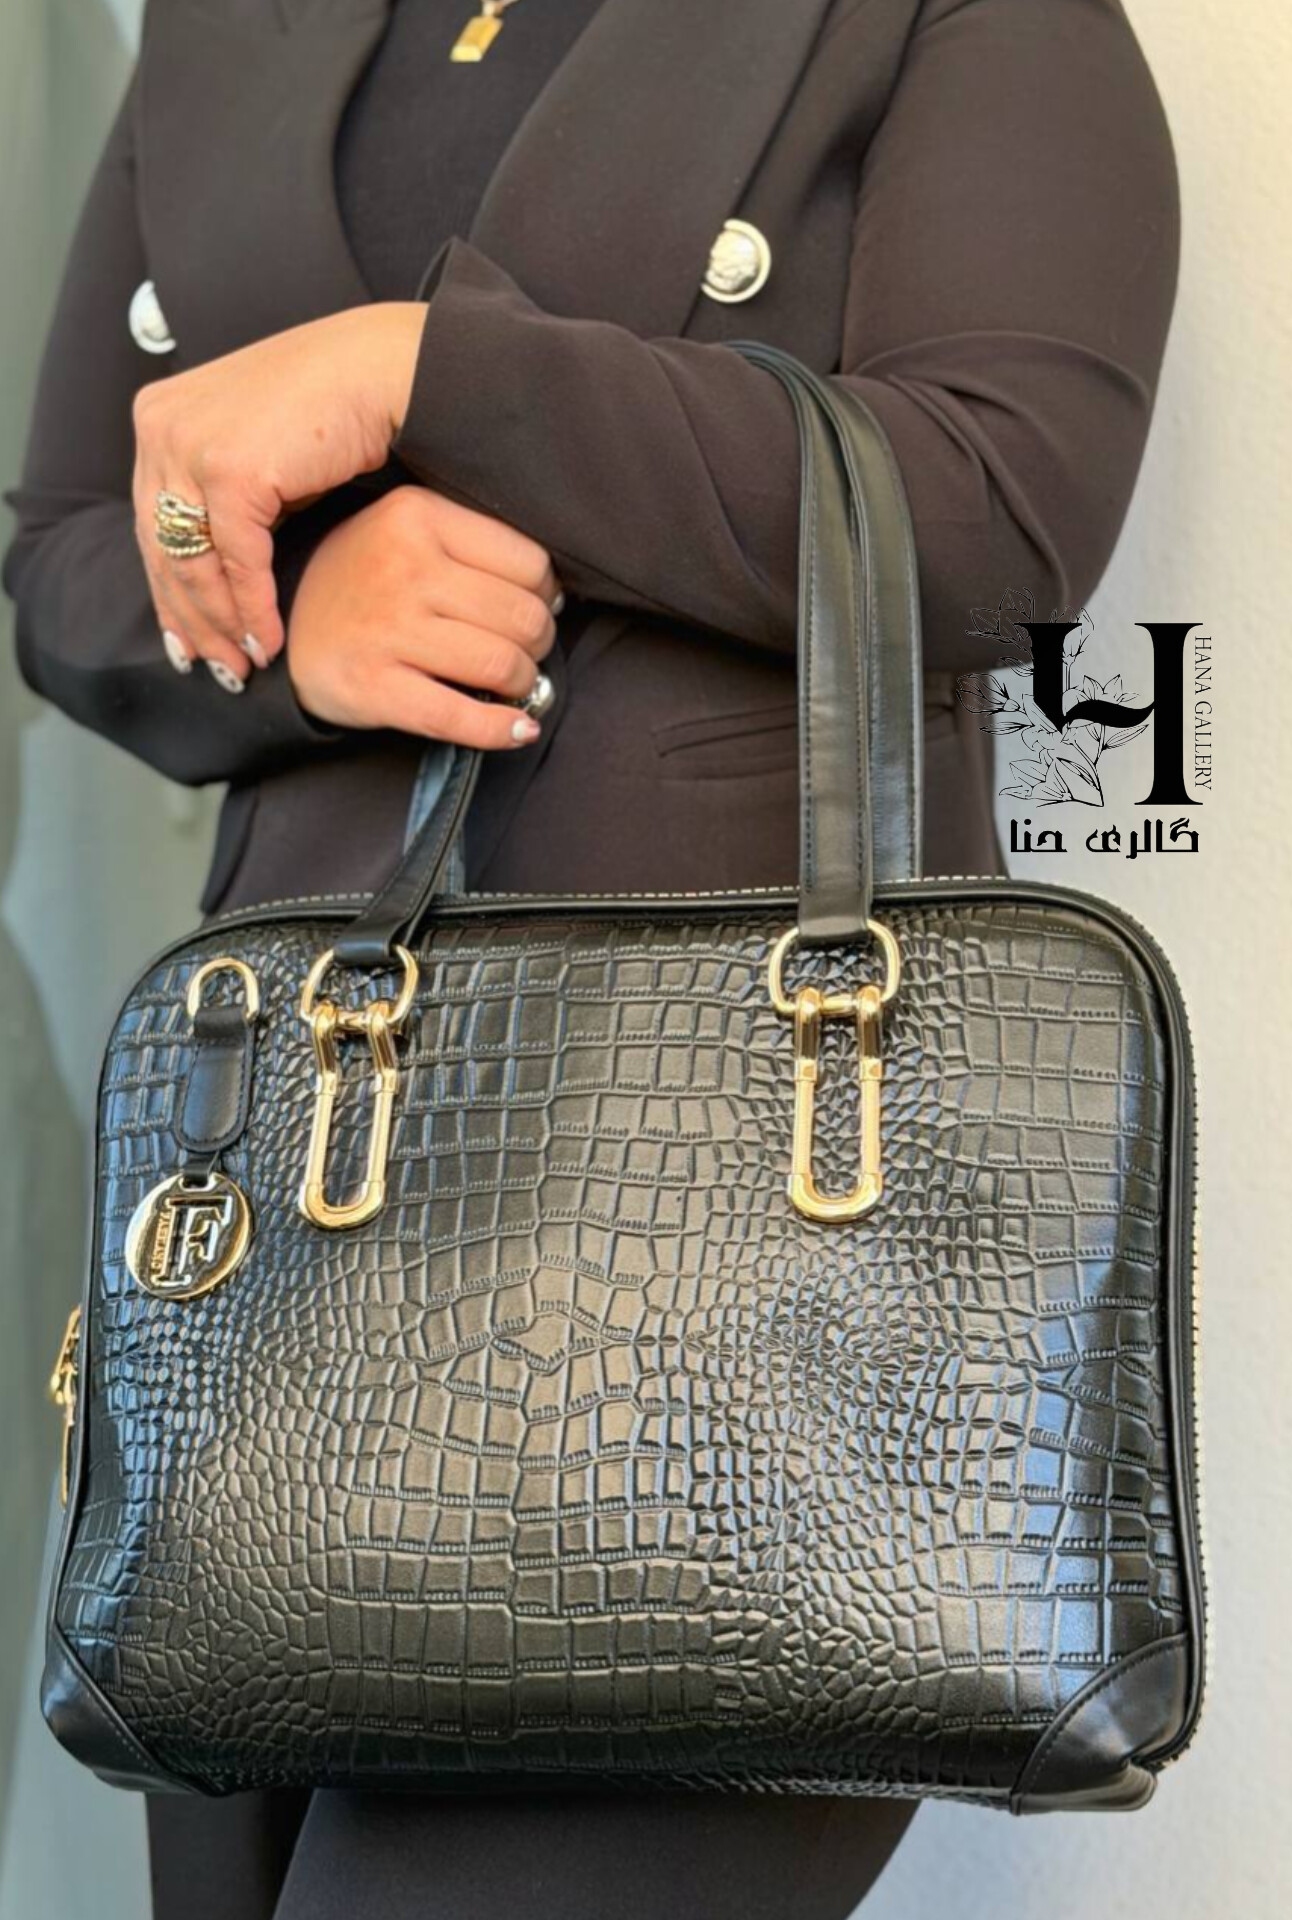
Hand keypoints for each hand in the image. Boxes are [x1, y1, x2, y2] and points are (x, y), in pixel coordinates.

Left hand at [132, 303, 425, 686]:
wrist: (382, 370)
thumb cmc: (335, 407)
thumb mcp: (258, 450)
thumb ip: (225, 496)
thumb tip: (216, 565)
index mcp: (159, 417)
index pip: (150, 523)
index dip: (169, 592)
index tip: (187, 640)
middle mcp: (161, 427)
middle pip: (161, 548)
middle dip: (190, 619)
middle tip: (215, 667)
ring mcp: (190, 445)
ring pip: (192, 562)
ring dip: (220, 624)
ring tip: (243, 665)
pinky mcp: (230, 470)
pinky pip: (235, 562)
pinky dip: (253, 608)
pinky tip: (268, 640)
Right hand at [287, 485, 560, 749]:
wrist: (282, 625)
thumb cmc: (365, 579)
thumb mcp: (407, 532)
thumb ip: (472, 546)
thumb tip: (553, 598)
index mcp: (417, 517)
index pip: (528, 561)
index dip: (545, 594)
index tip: (535, 608)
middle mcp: (402, 568)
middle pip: (522, 616)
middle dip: (538, 643)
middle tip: (525, 652)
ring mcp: (386, 629)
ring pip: (500, 664)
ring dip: (524, 685)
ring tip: (515, 685)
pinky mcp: (372, 686)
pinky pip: (458, 717)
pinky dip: (501, 730)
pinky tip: (517, 730)